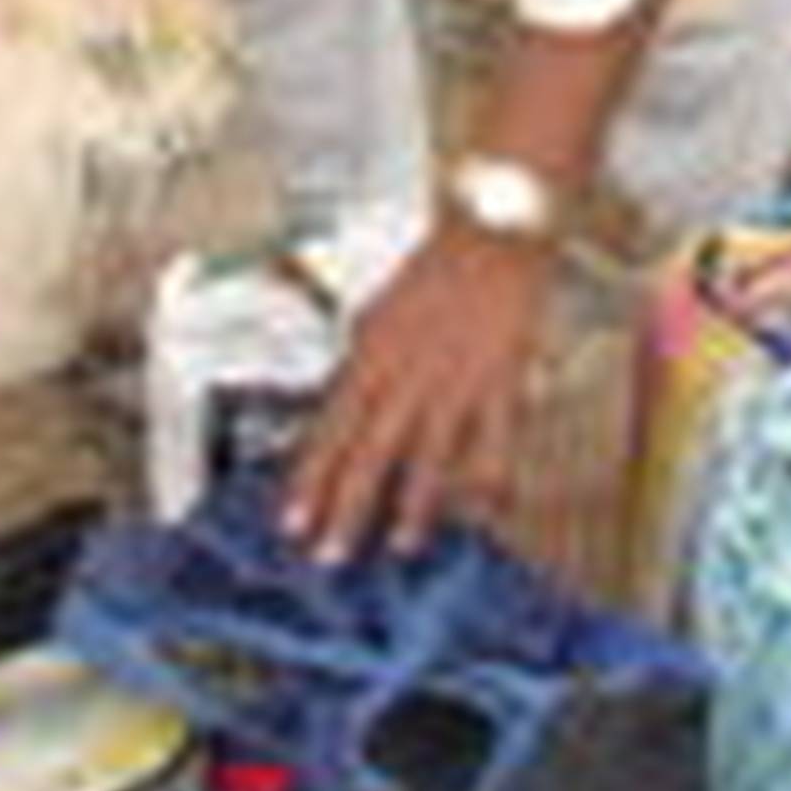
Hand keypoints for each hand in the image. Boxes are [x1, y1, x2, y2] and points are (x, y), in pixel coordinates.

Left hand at [284, 220, 551, 563]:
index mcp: (368, 357)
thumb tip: (339, 409)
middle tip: (330, 555)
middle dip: (345, 509)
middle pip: (367, 453)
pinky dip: (487, 483)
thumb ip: (360, 366)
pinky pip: (492, 445)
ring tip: (399, 547)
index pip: (329, 430)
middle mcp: (405, 376)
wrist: (490, 235)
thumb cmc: (434, 271)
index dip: (307, 480)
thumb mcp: (376, 316)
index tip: (291, 521)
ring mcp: (453, 384)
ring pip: (425, 458)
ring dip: (411, 508)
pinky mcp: (499, 385)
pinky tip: (482, 516)